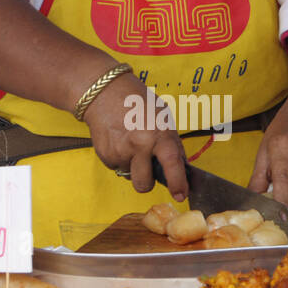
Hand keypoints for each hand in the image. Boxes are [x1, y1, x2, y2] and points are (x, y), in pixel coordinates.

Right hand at [84, 76, 187, 201]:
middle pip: (144, 184)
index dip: (178, 183)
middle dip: (146, 182)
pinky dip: (119, 158)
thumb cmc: (138, 103)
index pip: (172, 164)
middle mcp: (140, 144)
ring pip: (129, 177)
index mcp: (159, 134)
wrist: (105, 92)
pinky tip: (119, 140)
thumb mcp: (163, 117)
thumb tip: (181, 169)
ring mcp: (121, 151)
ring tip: (130, 147)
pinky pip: (116, 167)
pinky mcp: (105, 154)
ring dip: (132, 169)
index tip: (180, 195)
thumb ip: (172, 143)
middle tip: (147, 167)